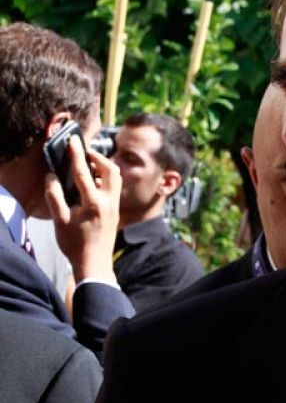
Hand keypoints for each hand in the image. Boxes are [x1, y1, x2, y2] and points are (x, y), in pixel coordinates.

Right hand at [46, 135, 120, 283]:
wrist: (94, 263)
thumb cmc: (75, 244)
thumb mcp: (59, 220)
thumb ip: (54, 196)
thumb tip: (51, 175)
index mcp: (93, 203)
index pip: (83, 172)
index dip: (76, 153)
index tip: (72, 139)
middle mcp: (109, 201)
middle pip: (110, 169)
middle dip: (96, 156)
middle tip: (82, 151)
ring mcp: (115, 205)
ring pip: (116, 177)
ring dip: (104, 166)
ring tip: (87, 164)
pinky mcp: (116, 209)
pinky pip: (115, 186)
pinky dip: (107, 177)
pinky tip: (94, 179)